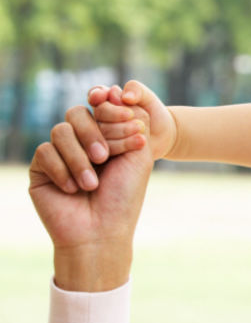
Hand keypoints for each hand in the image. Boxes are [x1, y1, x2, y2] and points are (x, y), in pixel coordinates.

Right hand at [30, 112, 154, 291]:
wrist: (102, 231)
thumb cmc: (124, 197)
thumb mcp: (138, 155)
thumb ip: (132, 121)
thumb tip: (115, 91)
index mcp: (105, 137)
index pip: (101, 109)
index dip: (113, 113)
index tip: (132, 128)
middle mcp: (81, 143)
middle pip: (77, 113)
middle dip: (95, 133)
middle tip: (105, 158)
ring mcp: (59, 155)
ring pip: (60, 131)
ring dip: (79, 157)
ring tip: (91, 183)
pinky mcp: (40, 169)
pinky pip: (45, 152)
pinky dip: (62, 170)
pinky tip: (73, 190)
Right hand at [89, 80, 176, 162]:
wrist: (163, 136)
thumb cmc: (153, 113)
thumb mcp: (147, 97)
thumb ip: (136, 90)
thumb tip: (124, 97)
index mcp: (106, 100)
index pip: (95, 94)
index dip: (96, 95)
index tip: (101, 97)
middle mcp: (99, 117)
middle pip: (97, 112)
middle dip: (113, 112)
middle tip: (130, 114)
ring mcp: (101, 135)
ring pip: (100, 132)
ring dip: (120, 129)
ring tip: (140, 128)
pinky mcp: (106, 151)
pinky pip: (106, 149)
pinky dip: (122, 144)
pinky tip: (140, 142)